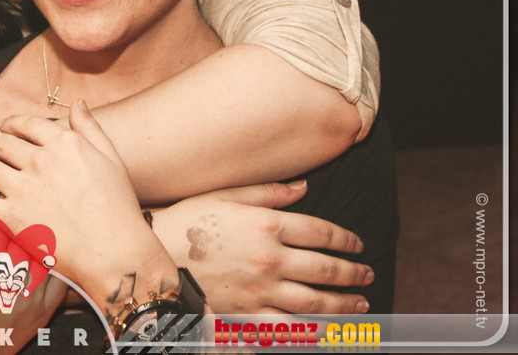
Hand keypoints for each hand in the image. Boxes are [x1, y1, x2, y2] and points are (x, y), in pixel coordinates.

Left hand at [0, 101, 160, 288]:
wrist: (115, 253)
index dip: (9, 123)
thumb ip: (90, 128)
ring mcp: (24, 189)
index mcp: (65, 143)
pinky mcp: (11, 218)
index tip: (4, 128)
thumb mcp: (111, 159)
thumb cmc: (118, 208)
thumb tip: (77, 102)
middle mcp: (41, 160)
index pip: (25, 122)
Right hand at [0, 213, 66, 353]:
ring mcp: (28, 296)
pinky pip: (59, 278)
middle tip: (8, 231)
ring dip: (36, 244)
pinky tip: (39, 264)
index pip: (0, 219)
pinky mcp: (41, 312)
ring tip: (22, 246)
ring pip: (44, 251)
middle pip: (25, 233)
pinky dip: (52, 266)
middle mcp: (7, 279)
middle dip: (17, 227)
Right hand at [151, 182, 373, 314]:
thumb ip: (268, 192)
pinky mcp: (245, 315)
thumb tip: (304, 188)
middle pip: (325, 270)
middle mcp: (269, 260)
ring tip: (359, 306)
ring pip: (314, 304)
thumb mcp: (225, 196)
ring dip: (342, 306)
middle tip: (367, 276)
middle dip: (353, 274)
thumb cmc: (186, 220)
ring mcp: (258, 291)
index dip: (346, 239)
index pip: (321, 232)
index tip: (358, 244)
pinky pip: (286, 328)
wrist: (153, 255)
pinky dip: (311, 332)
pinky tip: (325, 331)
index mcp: (266, 226)